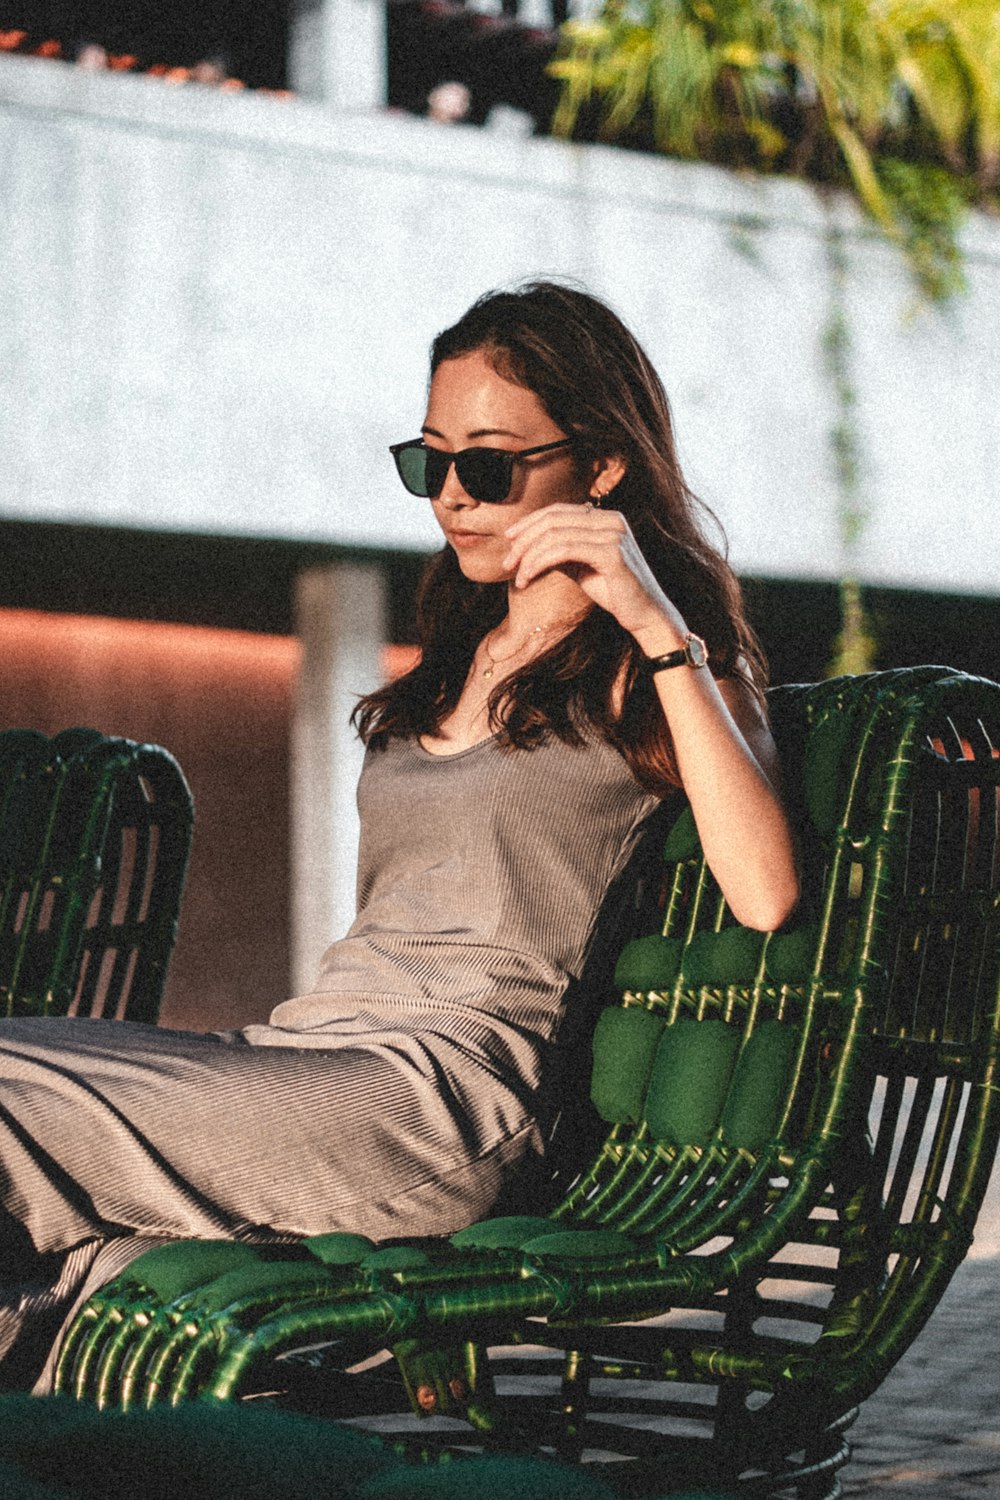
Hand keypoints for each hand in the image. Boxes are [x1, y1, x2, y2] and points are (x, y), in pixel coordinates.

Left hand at [502, 502, 683, 643]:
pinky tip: (528, 578)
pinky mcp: (612, 552)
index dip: (530, 522)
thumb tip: (525, 544)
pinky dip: (540, 562)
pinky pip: (565, 550)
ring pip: (556, 535)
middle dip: (525, 540)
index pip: (559, 510)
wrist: (644, 615)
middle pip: (554, 519)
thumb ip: (559, 550)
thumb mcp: (581, 565)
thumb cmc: (613, 591)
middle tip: (507, 563)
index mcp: (606, 518)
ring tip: (518, 577)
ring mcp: (613, 534)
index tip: (509, 539)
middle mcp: (612, 520)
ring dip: (529, 556)